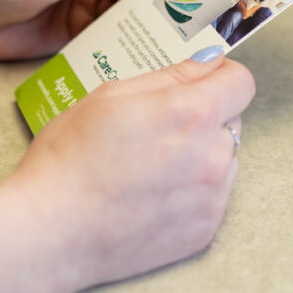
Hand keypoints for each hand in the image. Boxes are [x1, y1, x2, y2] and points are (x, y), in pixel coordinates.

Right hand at [8, 54, 254, 288]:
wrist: (52, 231)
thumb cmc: (69, 159)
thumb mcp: (110, 96)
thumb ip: (169, 76)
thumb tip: (208, 61)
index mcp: (190, 114)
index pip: (241, 82)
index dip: (220, 76)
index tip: (200, 81)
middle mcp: (212, 156)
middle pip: (231, 121)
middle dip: (203, 116)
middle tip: (155, 127)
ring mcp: (212, 198)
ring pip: (223, 159)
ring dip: (198, 154)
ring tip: (147, 165)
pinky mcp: (205, 230)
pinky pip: (212, 196)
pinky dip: (190, 191)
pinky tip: (149, 194)